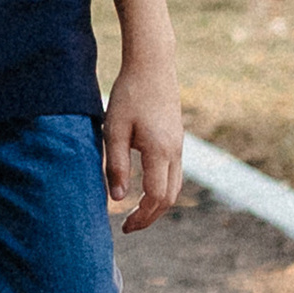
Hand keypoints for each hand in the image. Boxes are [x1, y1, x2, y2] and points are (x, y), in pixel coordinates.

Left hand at [102, 50, 183, 231]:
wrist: (152, 66)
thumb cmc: (129, 95)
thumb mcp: (114, 129)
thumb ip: (116, 165)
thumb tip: (117, 199)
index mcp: (159, 151)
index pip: (155, 197)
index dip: (141, 216)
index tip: (124, 226)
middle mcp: (175, 153)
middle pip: (168, 198)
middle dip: (150, 216)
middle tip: (128, 227)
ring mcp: (179, 146)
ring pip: (174, 187)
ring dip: (157, 205)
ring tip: (135, 213)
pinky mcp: (177, 139)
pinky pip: (174, 174)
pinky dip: (161, 189)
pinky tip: (144, 189)